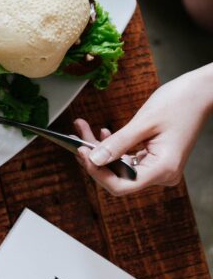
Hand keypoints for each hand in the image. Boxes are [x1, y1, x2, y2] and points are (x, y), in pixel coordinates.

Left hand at [75, 64, 212, 195]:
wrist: (201, 92)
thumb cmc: (179, 103)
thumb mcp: (143, 122)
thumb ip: (118, 143)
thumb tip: (93, 160)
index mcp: (162, 169)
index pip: (121, 186)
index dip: (97, 173)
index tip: (82, 152)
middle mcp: (162, 174)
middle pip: (118, 177)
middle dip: (95, 158)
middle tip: (76, 138)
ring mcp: (159, 168)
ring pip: (121, 167)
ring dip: (101, 150)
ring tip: (83, 130)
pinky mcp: (156, 159)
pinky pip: (129, 159)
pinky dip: (114, 148)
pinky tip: (103, 133)